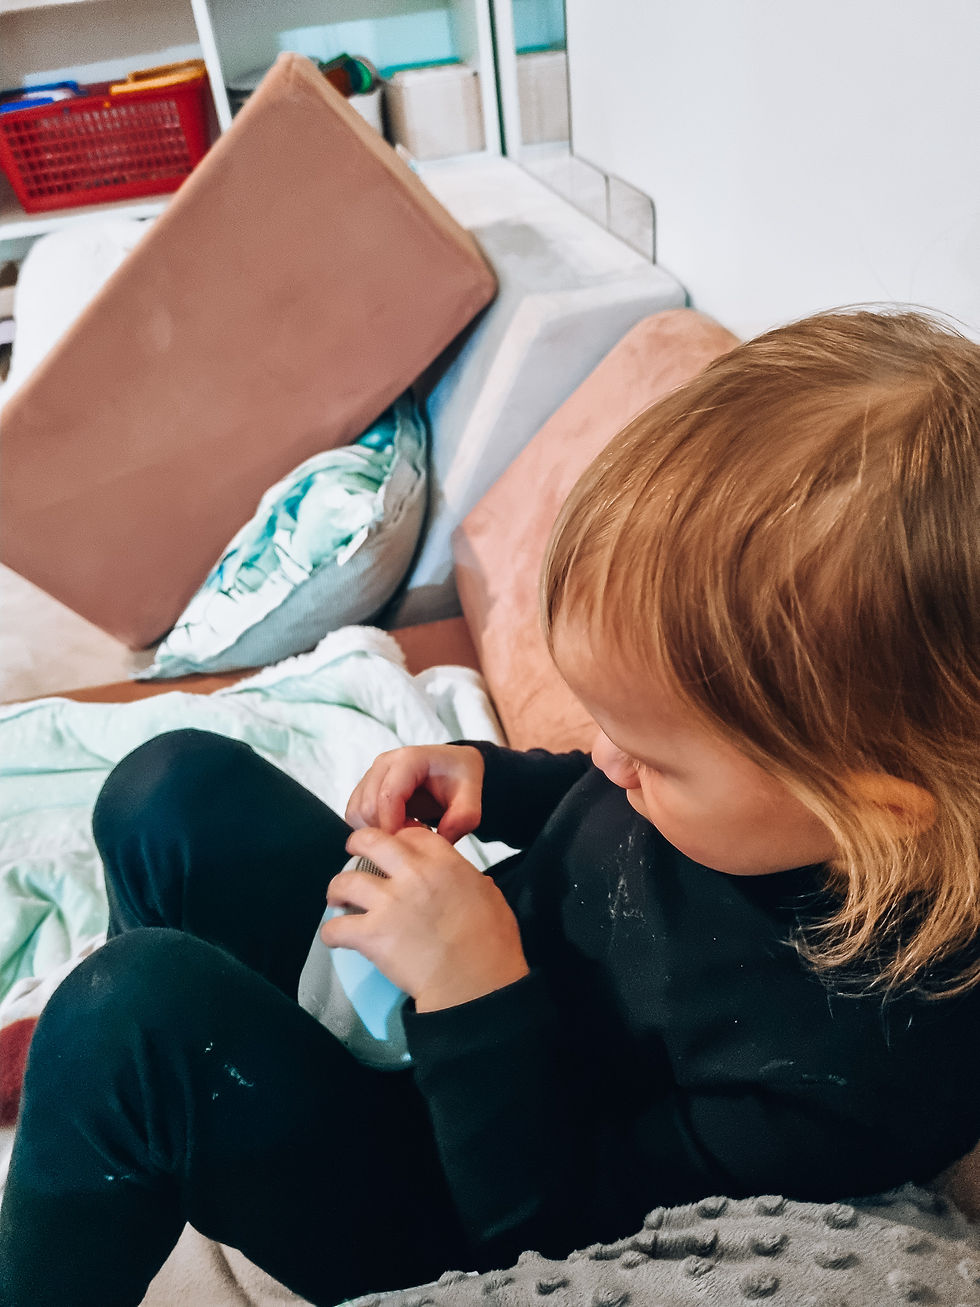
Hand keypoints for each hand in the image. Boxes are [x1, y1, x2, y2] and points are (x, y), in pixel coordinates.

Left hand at [321, 824, 528, 1011]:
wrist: (475, 982)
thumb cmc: (491, 944)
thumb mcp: (491, 897)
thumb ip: (472, 880)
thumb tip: (469, 881)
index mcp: (443, 862)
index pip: (410, 834)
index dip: (398, 839)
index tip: (394, 849)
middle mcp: (412, 874)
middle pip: (370, 841)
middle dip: (357, 844)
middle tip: (353, 854)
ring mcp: (389, 903)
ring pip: (345, 881)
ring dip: (337, 889)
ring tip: (337, 898)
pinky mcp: (372, 934)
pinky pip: (336, 927)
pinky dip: (331, 933)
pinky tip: (335, 937)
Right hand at [345, 744, 484, 843]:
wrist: (455, 769)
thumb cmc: (461, 780)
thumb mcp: (471, 801)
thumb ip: (462, 820)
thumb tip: (440, 841)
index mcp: (409, 759)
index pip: (387, 797)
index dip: (394, 827)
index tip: (410, 845)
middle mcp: (385, 762)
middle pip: (366, 807)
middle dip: (386, 831)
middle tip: (412, 839)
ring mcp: (372, 773)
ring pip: (356, 812)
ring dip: (376, 831)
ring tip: (406, 833)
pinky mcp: (365, 787)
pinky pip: (355, 814)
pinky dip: (370, 828)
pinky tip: (396, 829)